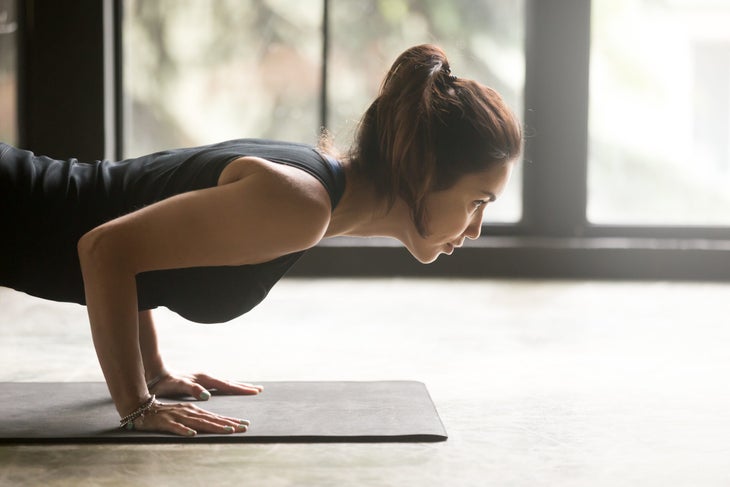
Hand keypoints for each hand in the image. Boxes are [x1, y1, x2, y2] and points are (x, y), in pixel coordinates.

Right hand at [131, 401, 250, 436]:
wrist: (142, 407)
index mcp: (195, 410)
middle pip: (212, 419)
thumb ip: (200, 419)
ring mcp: (178, 416)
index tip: (245, 424)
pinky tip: (192, 434)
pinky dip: (184, 430)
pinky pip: (175, 427)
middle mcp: (189, 412)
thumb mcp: (185, 413)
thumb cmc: (166, 412)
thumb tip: (217, 425)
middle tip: (244, 427)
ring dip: (213, 426)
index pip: (216, 417)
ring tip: (228, 430)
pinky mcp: (165, 422)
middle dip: (229, 424)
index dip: (231, 420)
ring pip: (198, 422)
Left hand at [148, 371, 263, 399]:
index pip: (227, 385)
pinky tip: (228, 389)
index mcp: (204, 379)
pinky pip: (218, 385)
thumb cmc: (166, 383)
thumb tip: (208, 395)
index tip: (255, 391)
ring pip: (225, 382)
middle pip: (229, 382)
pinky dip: (228, 387)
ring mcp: (203, 379)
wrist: (155, 375)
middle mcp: (206, 378)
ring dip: (237, 386)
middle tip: (259, 389)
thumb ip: (193, 389)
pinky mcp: (199, 382)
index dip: (240, 389)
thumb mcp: (179, 386)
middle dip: (244, 387)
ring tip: (249, 388)